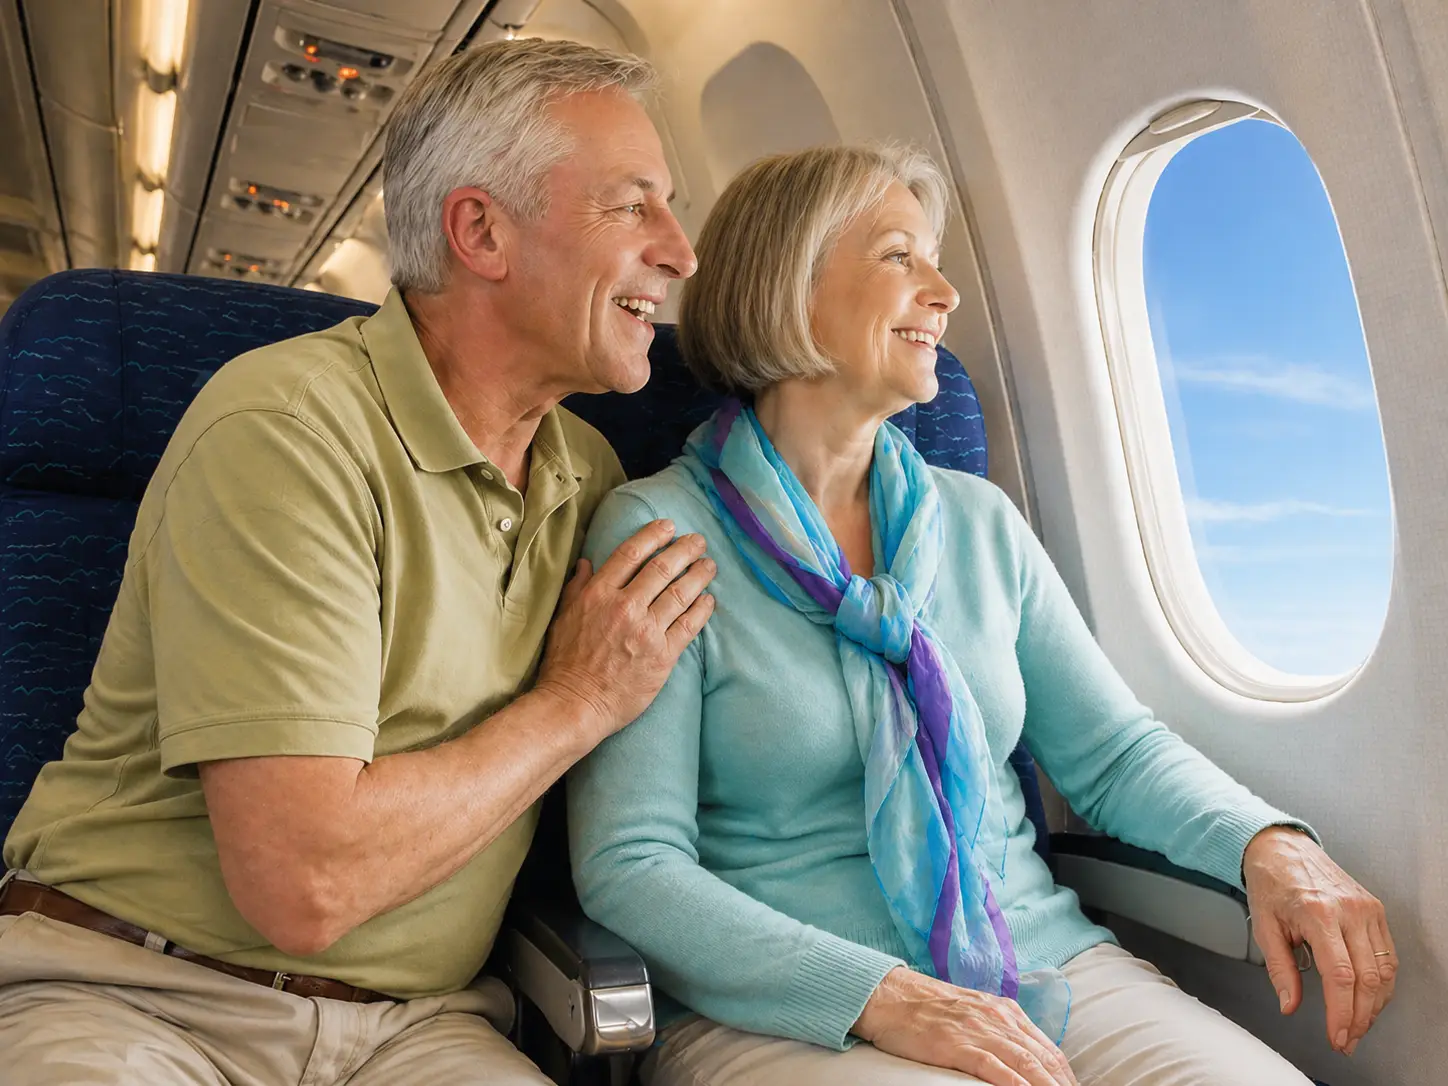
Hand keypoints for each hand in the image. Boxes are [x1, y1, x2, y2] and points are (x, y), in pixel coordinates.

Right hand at [537, 519, 714, 742]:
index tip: (669, 526)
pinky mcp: (664, 655)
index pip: (631, 554)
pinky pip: (689, 625)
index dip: (653, 536)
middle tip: (698, 542)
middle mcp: (625, 607)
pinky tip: (709, 600)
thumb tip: (587, 563)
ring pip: (681, 593)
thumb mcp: (563, 617)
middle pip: (663, 569)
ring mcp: (647, 631)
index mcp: (598, 594)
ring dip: (699, 576)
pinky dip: (702, 609)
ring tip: (709, 566)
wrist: (576, 704)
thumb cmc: (565, 662)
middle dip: (685, 550)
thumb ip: (577, 587)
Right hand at [852, 967, 1076, 1085]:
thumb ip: (1000, 1029)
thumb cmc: (929, 1007)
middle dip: (1063, 1084)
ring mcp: (978, 1031)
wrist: (891, 996)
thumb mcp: (974, 1011)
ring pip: (1026, 1063)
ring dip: (1047, 1085)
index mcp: (1005, 1010)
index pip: (1048, 1049)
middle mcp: (998, 1018)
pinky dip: (1015, 1083)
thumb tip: (1026, 1055)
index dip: (1065, 1075)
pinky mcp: (957, 1045)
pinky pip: (994, 1067)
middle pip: (1044, 1058)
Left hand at [1244, 826, 1396, 1055]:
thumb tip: (1290, 1005)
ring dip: (1374, 1005)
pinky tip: (1368, 999)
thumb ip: (1280, 969)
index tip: (1337, 1036)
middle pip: (1367, 978)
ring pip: (1384, 970)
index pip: (1340, 976)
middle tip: (1347, 1040)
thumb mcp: (1263, 926)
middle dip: (1359, 1017)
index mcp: (1318, 913)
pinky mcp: (1375, 908)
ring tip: (1357, 1025)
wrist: (1281, 847)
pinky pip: (1387, 954)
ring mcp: (1366, 908)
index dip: (1342, 1013)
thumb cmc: (1270, 883)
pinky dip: (1382, 983)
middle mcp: (1349, 910)